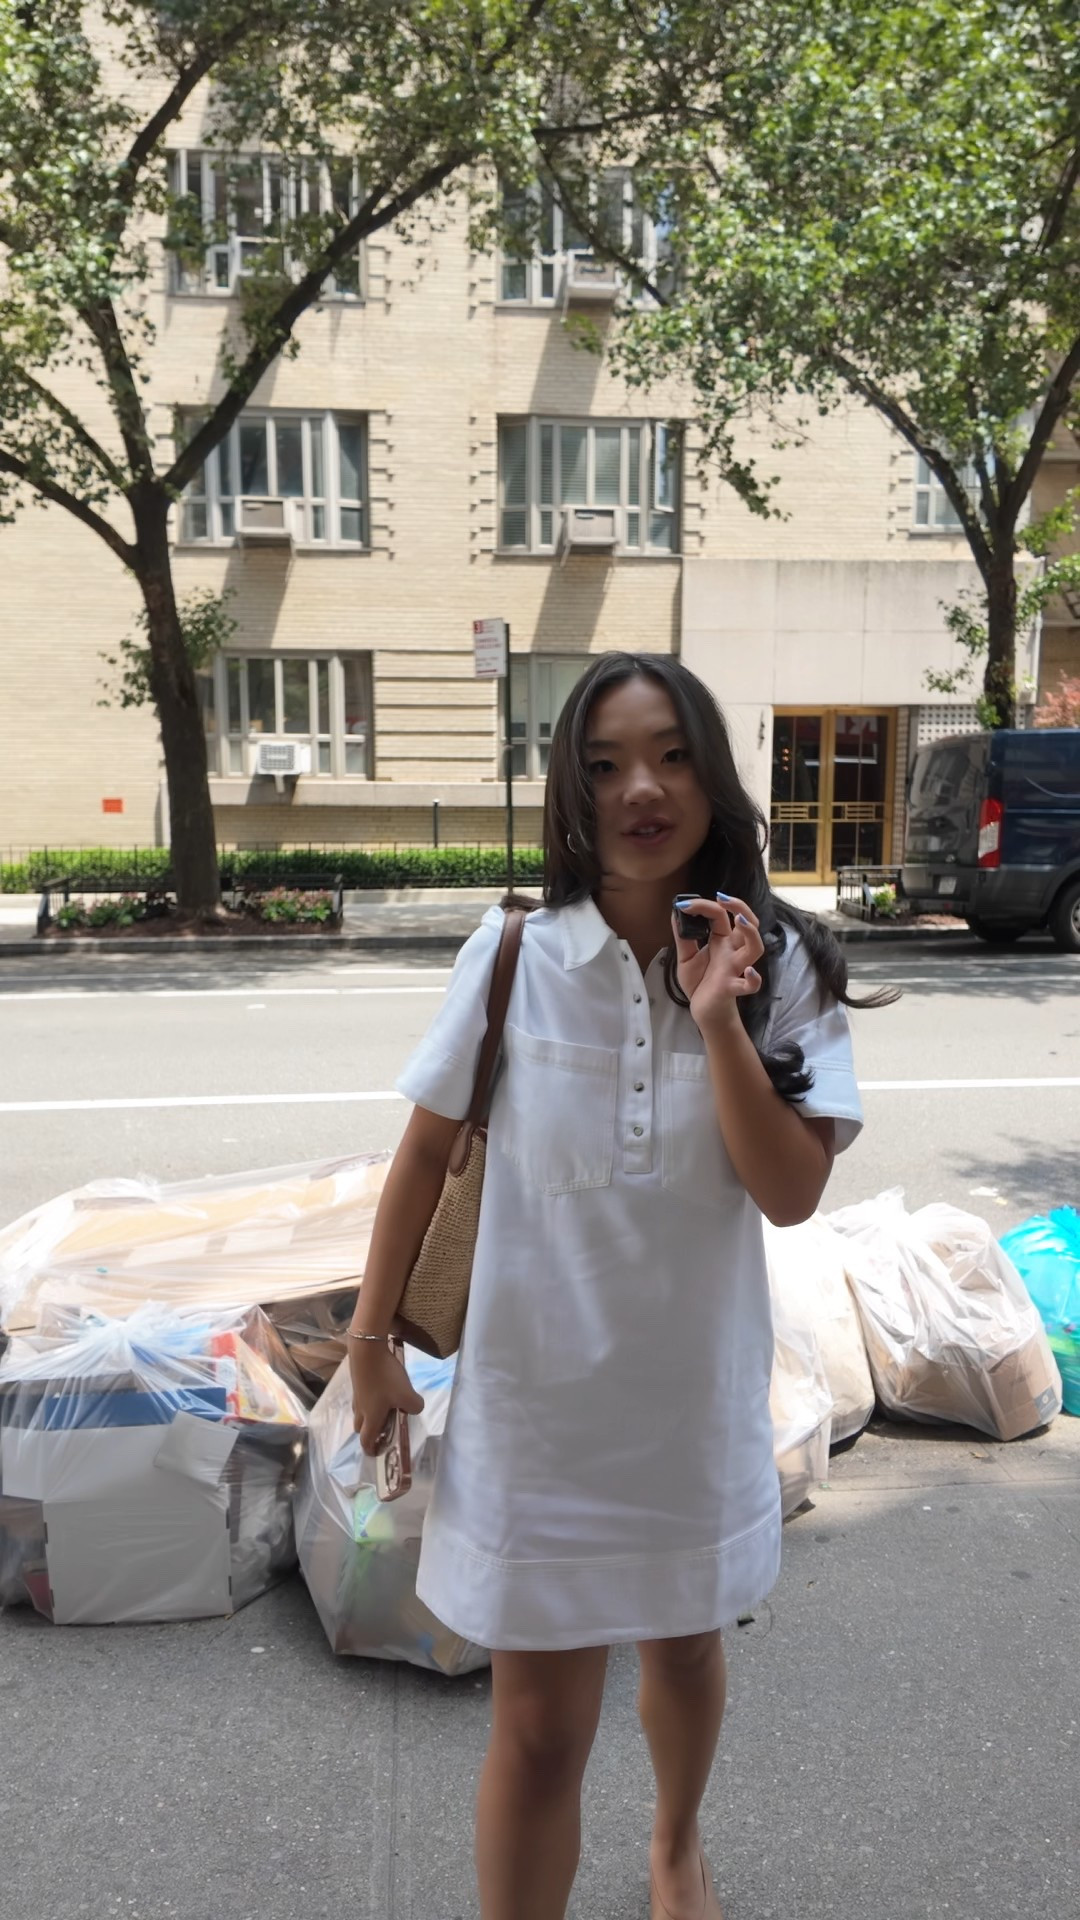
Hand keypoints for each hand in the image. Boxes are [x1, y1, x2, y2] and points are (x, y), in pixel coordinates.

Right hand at [349, 1337, 424, 1454]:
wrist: (367, 1349)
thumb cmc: (386, 1377)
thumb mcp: (407, 1394)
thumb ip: (414, 1406)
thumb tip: (412, 1407)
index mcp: (371, 1418)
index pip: (365, 1441)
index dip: (371, 1450)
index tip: (378, 1452)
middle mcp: (361, 1409)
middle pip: (360, 1428)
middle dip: (371, 1432)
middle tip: (386, 1428)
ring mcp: (357, 1395)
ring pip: (361, 1412)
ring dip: (370, 1415)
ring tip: (388, 1407)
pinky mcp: (357, 1381)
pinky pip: (362, 1398)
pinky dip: (371, 1400)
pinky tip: (384, 1389)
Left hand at [672, 895, 764, 1035]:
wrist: (704, 1011)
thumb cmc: (699, 983)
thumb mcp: (686, 957)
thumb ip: (683, 937)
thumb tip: (675, 913)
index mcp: (722, 941)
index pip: (720, 915)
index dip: (704, 906)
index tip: (683, 905)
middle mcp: (732, 952)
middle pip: (749, 923)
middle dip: (740, 907)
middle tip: (722, 898)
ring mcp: (735, 969)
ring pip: (755, 948)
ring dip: (751, 933)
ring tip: (739, 921)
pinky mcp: (732, 987)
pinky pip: (750, 985)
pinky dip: (753, 979)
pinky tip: (749, 973)